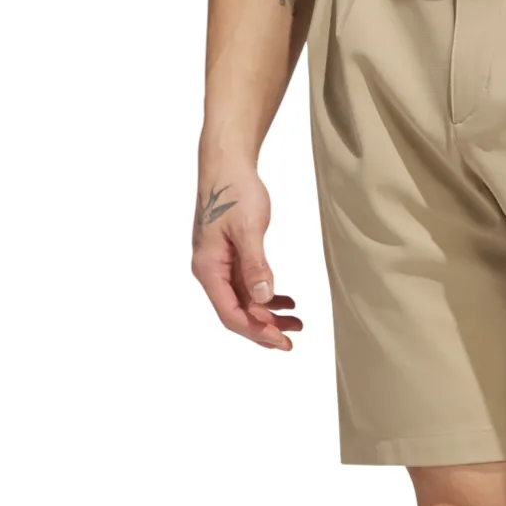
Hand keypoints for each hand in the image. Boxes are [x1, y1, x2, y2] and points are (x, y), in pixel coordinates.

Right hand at [190, 165, 301, 349]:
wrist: (227, 163)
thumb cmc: (233, 191)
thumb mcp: (248, 229)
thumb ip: (256, 265)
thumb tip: (263, 299)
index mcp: (208, 268)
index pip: (231, 313)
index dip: (256, 332)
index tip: (282, 342)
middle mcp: (211, 271)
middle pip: (237, 312)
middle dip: (265, 328)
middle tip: (293, 339)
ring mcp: (220, 265)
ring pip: (245, 301)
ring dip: (269, 315)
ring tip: (297, 322)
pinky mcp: (231, 257)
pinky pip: (248, 286)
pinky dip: (267, 296)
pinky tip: (287, 301)